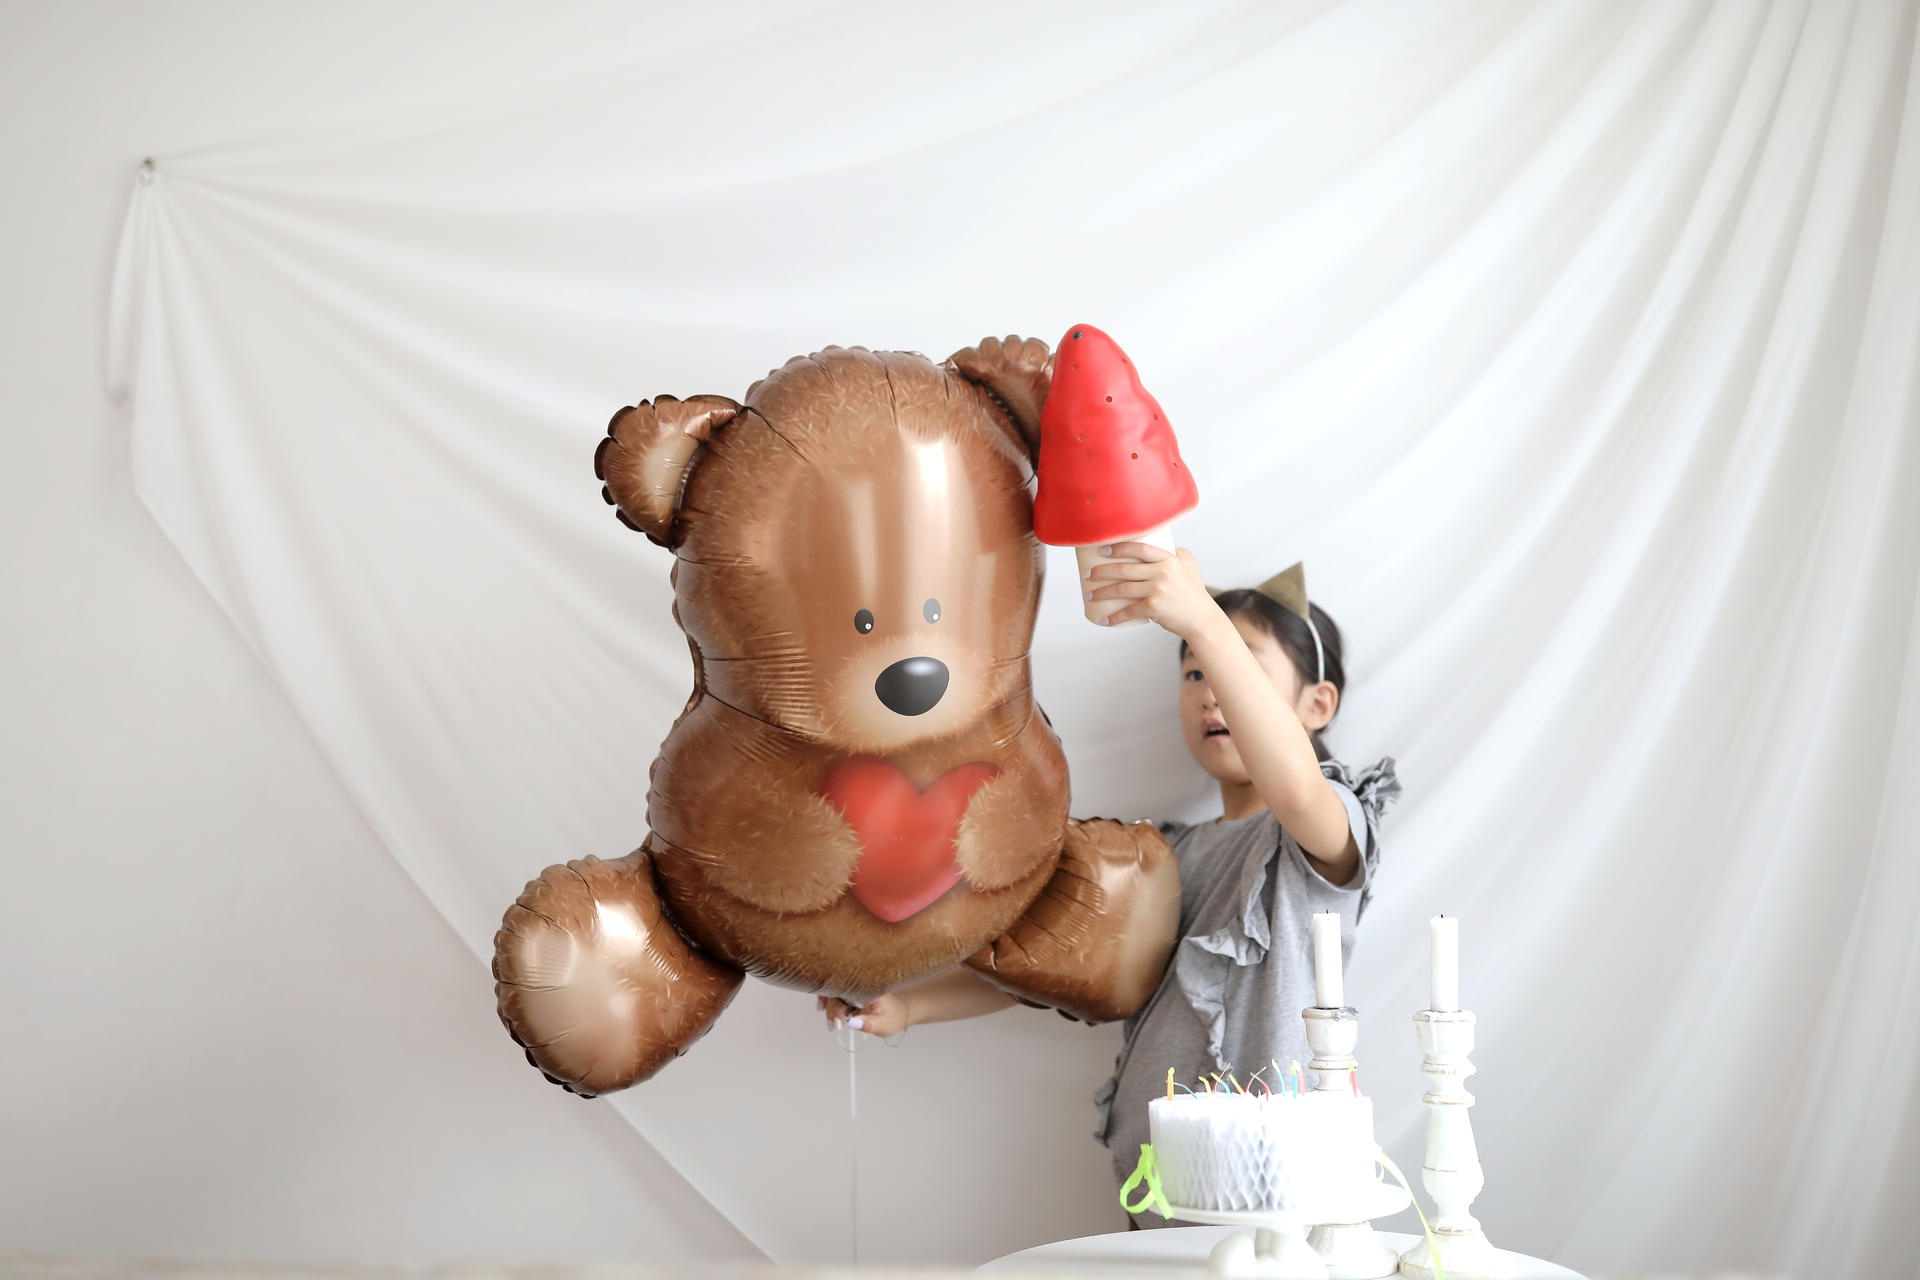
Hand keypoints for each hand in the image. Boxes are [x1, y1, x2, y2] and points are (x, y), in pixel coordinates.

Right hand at [817, 992, 908, 1036]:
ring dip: (827, 1006)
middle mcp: (861, 984)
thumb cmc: (893, 1017)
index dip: (839, 1008)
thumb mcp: (883, 1024)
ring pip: (833, 991)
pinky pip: (834, 990)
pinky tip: (821, 1007)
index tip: (840, 1022)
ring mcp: (855, 986)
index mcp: (869, 988)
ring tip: (831, 1023)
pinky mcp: (851, 990)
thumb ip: (869, 1024)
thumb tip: (853, 1022)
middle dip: (833, 1010)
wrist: (900, 1012)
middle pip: (837, 992)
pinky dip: (826, 998)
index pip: (846, 993)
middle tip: (836, 1026)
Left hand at [1085, 543, 1221, 638]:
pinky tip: (1103, 619)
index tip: (1102, 551)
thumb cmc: (1194, 593)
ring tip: (1088, 594)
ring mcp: (1157, 590)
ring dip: (1101, 592)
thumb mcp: (1191, 567)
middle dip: (1101, 572)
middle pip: (1124, 569)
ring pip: (1121, 589)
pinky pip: (1128, 611)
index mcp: (1169, 560)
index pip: (1139, 548)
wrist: (1202, 620)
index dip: (1118, 548)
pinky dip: (1114, 617)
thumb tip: (1169, 545)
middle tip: (1088, 575)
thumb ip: (1180, 554)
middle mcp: (1162, 572)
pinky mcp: (1154, 608)